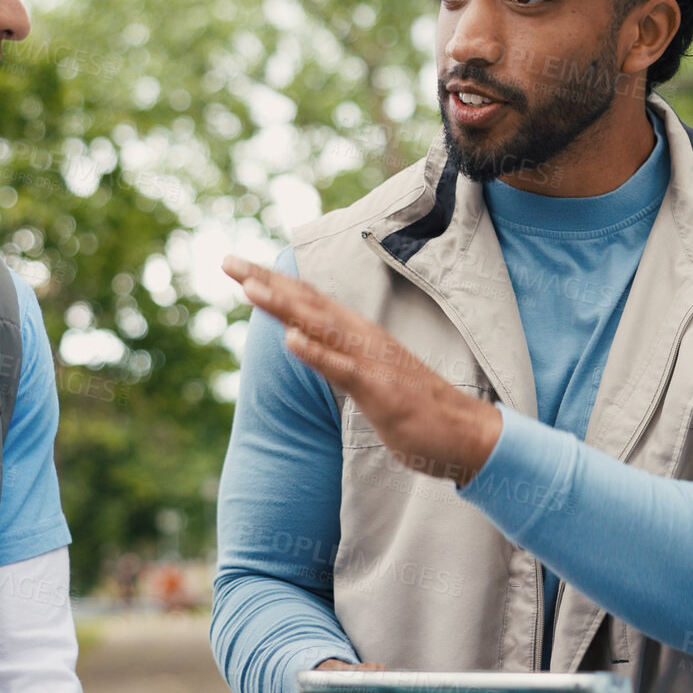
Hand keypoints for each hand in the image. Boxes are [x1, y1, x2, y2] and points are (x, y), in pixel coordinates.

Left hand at [224, 256, 501, 484]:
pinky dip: (317, 353)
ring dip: (285, 306)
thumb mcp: (368, 373)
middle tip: (227, 260)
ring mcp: (371, 361)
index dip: (272, 281)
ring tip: (250, 287)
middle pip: (307, 303)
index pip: (309, 299)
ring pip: (321, 327)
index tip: (236, 264)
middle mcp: (362, 338)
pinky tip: (292, 339)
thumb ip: (339, 354)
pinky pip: (343, 369)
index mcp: (358, 334)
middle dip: (266, 282)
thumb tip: (307, 339)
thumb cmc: (415, 405)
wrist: (465, 432)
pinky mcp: (379, 389)